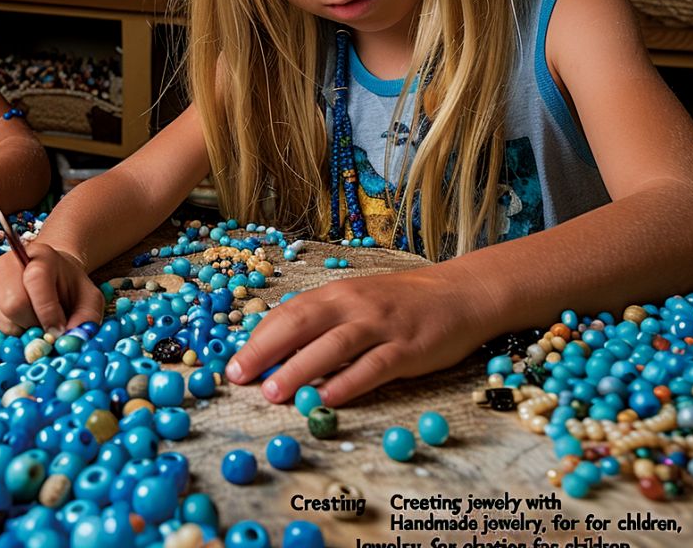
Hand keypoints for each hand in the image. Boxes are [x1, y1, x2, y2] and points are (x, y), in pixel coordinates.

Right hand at [0, 243, 104, 334]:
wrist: (53, 276)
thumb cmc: (71, 289)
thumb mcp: (90, 299)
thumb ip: (86, 319)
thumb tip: (69, 341)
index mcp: (40, 256)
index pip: (36, 280)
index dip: (47, 311)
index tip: (59, 330)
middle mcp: (8, 264)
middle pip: (13, 304)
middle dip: (34, 325)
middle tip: (49, 328)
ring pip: (3, 320)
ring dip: (24, 331)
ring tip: (37, 322)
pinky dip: (12, 332)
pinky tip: (24, 322)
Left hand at [225, 270, 488, 405]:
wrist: (459, 293)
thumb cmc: (398, 302)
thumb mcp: (354, 302)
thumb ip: (320, 321)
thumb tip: (276, 349)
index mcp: (334, 294)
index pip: (287, 313)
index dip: (257, 338)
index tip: (233, 363)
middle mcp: (352, 304)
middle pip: (300, 324)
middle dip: (265, 351)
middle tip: (238, 377)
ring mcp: (380, 325)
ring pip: (332, 346)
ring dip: (299, 370)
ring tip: (273, 393)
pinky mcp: (407, 348)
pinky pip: (373, 366)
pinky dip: (348, 383)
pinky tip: (326, 399)